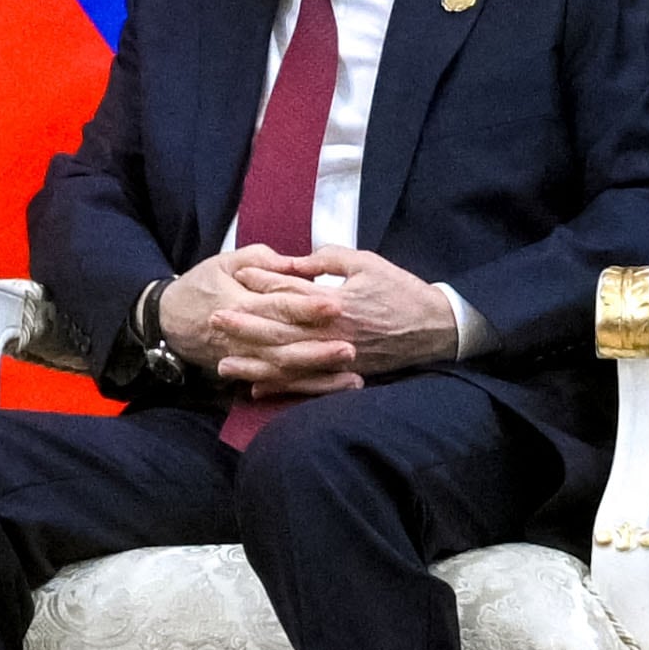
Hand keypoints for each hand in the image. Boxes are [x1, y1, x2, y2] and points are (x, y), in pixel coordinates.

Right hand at [155, 245, 359, 395]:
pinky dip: (306, 389)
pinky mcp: (248, 371)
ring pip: (284, 370)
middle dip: (318, 349)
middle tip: (351, 347)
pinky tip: (334, 389)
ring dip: (318, 376)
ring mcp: (244, 357)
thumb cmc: (201, 285)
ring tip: (353, 378)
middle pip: (283, 345)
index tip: (335, 305)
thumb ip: (259, 260)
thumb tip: (293, 263)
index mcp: (239, 302)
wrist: (168, 319)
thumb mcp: (223, 262)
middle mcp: (242, 335)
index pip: (276, 306)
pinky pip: (279, 383)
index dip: (305, 306)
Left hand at [231, 246, 462, 378]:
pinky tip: (256, 389)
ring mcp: (337, 357)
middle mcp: (331, 333)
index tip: (237, 277)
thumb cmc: (399, 289)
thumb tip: (293, 261)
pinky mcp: (344, 373)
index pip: (290, 294)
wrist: (435, 327)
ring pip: (288, 363)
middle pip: (280, 332)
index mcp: (335, 302)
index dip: (262, 285)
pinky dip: (282, 388)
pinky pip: (308, 384)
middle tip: (213, 320)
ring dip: (254, 364)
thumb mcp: (365, 262)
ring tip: (222, 362)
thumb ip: (326, 260)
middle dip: (244, 327)